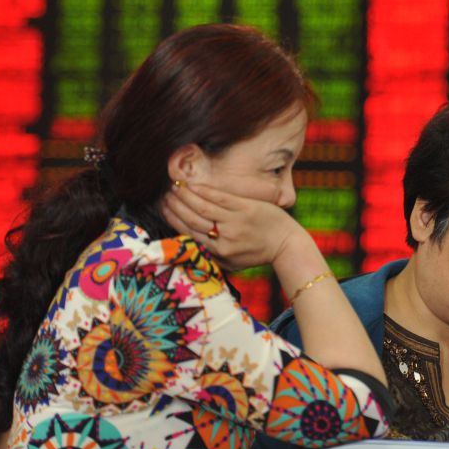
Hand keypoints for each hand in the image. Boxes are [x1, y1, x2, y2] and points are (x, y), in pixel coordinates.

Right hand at [162, 182, 312, 270]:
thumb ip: (210, 256)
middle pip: (191, 219)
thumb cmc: (257, 253)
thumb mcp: (231, 263)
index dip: (172, 219)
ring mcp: (235, 222)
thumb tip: (186, 244)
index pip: (188, 233)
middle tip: (163, 195)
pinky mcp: (245, 208)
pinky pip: (219, 198)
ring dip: (184, 195)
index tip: (162, 208)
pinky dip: (203, 191)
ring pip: (202, 207)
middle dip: (174, 206)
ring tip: (174, 187)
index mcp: (218, 252)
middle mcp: (224, 238)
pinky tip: (192, 185)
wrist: (286, 244)